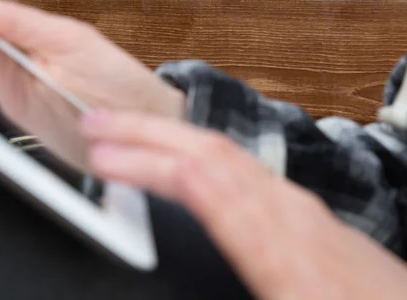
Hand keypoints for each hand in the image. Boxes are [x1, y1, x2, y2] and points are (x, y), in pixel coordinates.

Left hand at [0, 0, 184, 169]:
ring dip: (19, 44)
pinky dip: (37, 62)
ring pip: (10, 66)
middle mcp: (14, 106)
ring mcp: (30, 114)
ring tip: (51, 40)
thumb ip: (16, 23)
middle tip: (27, 17)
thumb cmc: (122, 90)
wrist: (153, 123)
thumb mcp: (72, 43)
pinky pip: (29, 80)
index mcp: (13, 91)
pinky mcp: (46, 116)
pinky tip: (58, 60)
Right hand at [80, 111, 406, 299]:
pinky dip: (204, 154)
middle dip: (148, 130)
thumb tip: (177, 285)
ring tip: (130, 135)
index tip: (100, 151)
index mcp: (282, 249)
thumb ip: (226, 282)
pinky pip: (249, 169)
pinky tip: (189, 160)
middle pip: (210, 151)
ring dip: (173, 138)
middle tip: (97, 123)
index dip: (147, 159)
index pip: (203, 182)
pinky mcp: (309, 212)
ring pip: (229, 153)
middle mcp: (291, 214)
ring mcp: (303, 207)